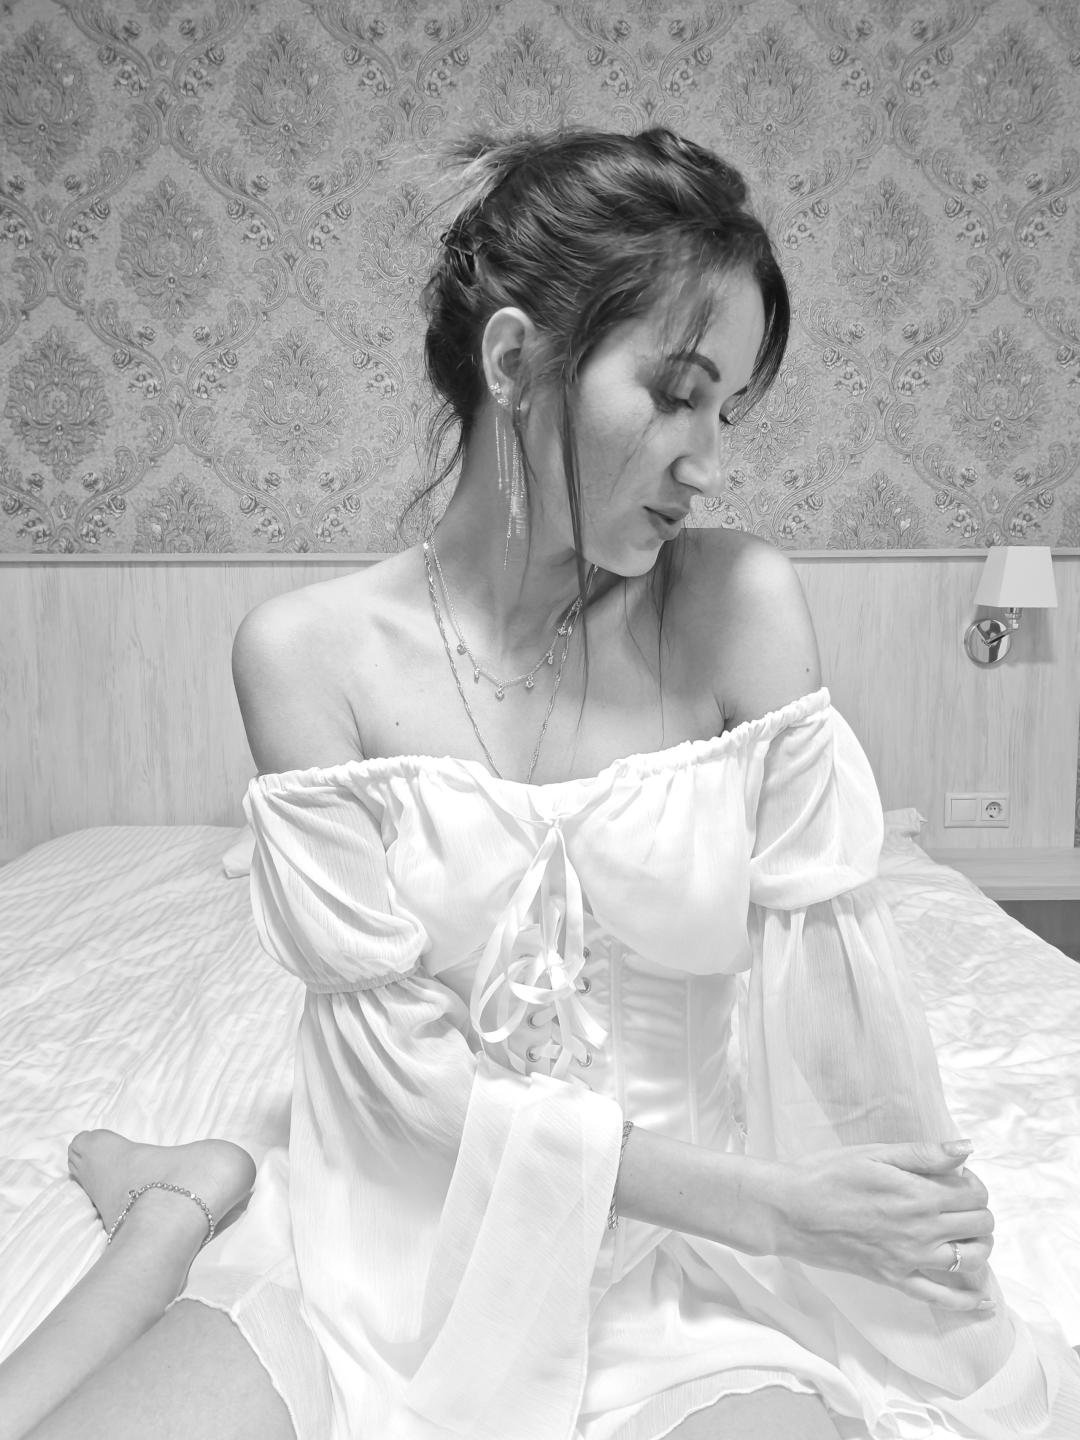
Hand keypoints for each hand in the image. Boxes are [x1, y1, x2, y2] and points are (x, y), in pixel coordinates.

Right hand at [766, 1141, 994, 1309]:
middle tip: (958, 1201)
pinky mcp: (894, 1279)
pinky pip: (941, 1299)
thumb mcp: (873, 1152)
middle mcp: (921, 1230)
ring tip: (966, 1233)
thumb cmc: (826, 1174)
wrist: (789, 1211)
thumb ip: (923, 1153)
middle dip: (978, 1210)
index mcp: (917, 1195)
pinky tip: (982, 1300)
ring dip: (979, 1246)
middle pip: (979, 1225)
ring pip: (971, 1260)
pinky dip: (967, 1302)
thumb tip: (966, 1148)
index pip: (974, 1194)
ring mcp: (909, 1259)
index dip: (973, 1183)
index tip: (957, 1178)